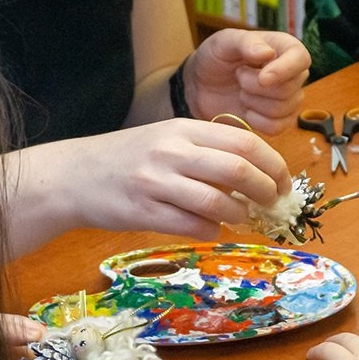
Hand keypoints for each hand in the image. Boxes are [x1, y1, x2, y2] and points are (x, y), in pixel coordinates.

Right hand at [47, 118, 293, 239]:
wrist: (75, 175)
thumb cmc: (130, 157)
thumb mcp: (167, 138)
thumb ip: (207, 150)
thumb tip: (257, 173)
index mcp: (183, 128)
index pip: (244, 143)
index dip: (273, 165)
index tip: (284, 183)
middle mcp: (172, 151)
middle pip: (237, 171)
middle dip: (264, 191)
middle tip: (271, 204)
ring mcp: (156, 182)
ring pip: (218, 203)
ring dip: (238, 216)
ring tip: (240, 218)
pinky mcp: (143, 212)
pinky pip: (192, 227)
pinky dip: (211, 231)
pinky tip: (210, 229)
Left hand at [184, 29, 309, 133]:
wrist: (203, 85)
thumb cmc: (216, 57)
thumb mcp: (224, 42)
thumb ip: (246, 42)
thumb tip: (268, 53)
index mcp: (285, 48)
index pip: (301, 59)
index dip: (284, 71)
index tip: (262, 77)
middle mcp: (293, 73)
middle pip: (288, 89)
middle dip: (255, 87)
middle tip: (238, 77)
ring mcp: (290, 99)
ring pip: (282, 110)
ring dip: (253, 103)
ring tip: (241, 91)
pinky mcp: (281, 120)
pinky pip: (277, 127)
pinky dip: (256, 121)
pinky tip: (245, 110)